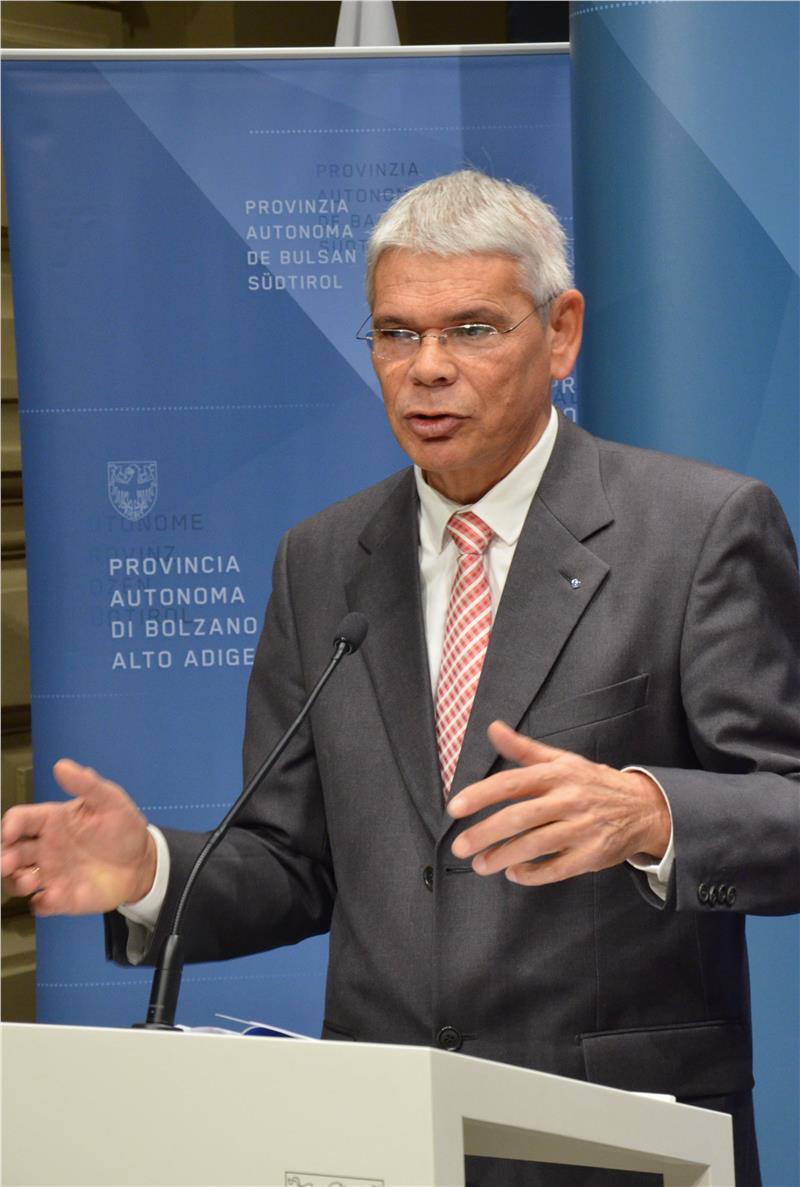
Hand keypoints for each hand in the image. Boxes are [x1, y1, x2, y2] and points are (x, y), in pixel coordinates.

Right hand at [1, 760, 155, 914]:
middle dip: (3, 858)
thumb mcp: (110, 800)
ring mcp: (51, 874)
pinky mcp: (62, 898)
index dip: (9, 825)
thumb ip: (86, 784)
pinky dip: (40, 904)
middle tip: (7, 863)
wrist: (142, 861)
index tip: (9, 833)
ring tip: (30, 882)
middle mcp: (45, 848)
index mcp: (52, 821)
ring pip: (18, 880)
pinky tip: (51, 899)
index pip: (19, 820)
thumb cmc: (122, 828)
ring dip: (16, 882)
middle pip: (10, 852)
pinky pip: (41, 904)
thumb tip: (61, 765)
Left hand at [447, 721, 670, 885]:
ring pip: (536, 845)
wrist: (644, 807)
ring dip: (503, 857)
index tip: (455, 808)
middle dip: (485, 833)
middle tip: (460, 846)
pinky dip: (532, 874)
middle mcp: (568, 800)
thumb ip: (523, 748)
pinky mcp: (592, 855)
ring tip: (480, 865)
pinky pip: (557, 868)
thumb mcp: (561, 760)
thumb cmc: (593, 782)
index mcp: (557, 775)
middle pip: (520, 817)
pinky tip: (514, 874)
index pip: (512, 783)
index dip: (481, 794)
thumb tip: (493, 728)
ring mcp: (582, 828)